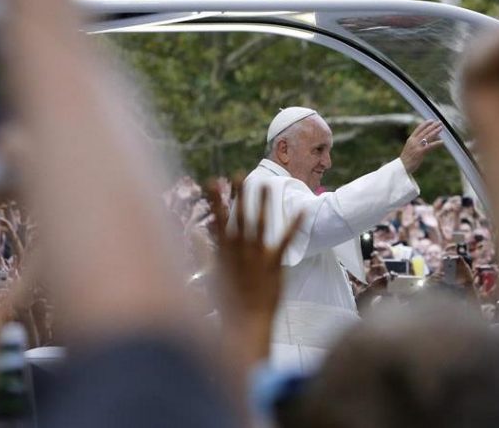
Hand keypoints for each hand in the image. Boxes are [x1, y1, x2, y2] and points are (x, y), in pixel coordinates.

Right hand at [207, 179, 302, 321]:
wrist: (246, 322)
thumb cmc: (227, 301)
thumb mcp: (212, 273)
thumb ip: (204, 251)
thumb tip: (196, 232)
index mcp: (223, 252)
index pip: (218, 220)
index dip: (216, 201)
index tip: (214, 182)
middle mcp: (239, 250)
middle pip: (240, 217)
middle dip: (239, 195)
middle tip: (240, 175)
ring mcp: (257, 256)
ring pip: (260, 224)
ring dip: (262, 204)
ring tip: (265, 185)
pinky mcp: (274, 264)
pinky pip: (285, 241)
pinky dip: (294, 225)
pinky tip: (302, 211)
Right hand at [400, 120, 444, 172]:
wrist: (401, 167)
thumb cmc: (406, 160)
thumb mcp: (409, 149)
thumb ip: (416, 144)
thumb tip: (424, 141)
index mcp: (410, 139)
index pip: (418, 129)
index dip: (425, 124)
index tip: (431, 120)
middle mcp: (413, 141)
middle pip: (425, 131)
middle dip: (433, 126)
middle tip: (440, 122)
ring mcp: (417, 146)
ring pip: (428, 136)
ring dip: (435, 131)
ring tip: (441, 128)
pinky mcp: (420, 152)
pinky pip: (430, 146)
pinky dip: (436, 143)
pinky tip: (442, 142)